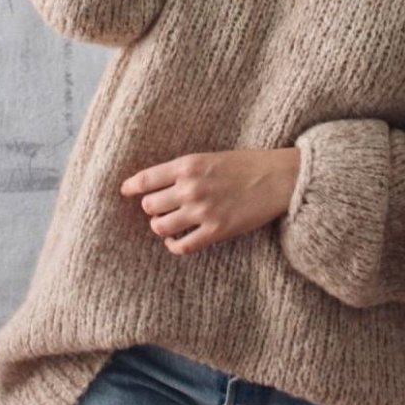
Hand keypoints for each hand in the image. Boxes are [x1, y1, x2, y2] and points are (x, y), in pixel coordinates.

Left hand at [120, 147, 300, 254]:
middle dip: (152, 209)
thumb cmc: (247, 164)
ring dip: (161, 227)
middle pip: (149, 206)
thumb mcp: (211, 157)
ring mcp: (202, 211)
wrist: (279, 178)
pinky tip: (177, 241)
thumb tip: (158, 186)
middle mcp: (191, 188)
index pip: (145, 180)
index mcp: (188, 164)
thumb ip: (185, 170)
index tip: (125, 191)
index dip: (131, 187)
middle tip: (161, 208)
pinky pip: (182, 247)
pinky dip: (174, 246)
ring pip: (161, 228)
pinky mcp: (216, 231)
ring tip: (169, 224)